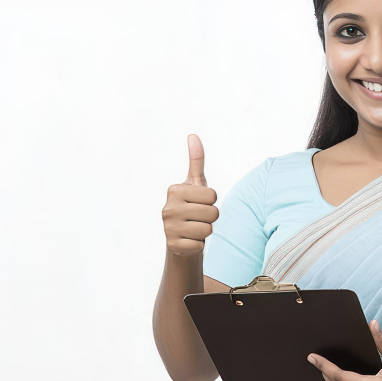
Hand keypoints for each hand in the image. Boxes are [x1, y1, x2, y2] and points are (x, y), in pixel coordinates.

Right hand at [161, 134, 218, 257]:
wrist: (181, 236)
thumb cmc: (192, 206)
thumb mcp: (195, 183)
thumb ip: (196, 160)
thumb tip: (193, 135)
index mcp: (174, 190)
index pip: (213, 195)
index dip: (212, 201)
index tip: (200, 203)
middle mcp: (168, 208)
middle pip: (213, 213)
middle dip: (211, 217)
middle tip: (198, 218)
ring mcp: (168, 227)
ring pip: (208, 229)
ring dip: (205, 231)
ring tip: (194, 228)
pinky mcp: (172, 245)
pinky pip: (200, 244)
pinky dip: (198, 244)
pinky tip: (189, 239)